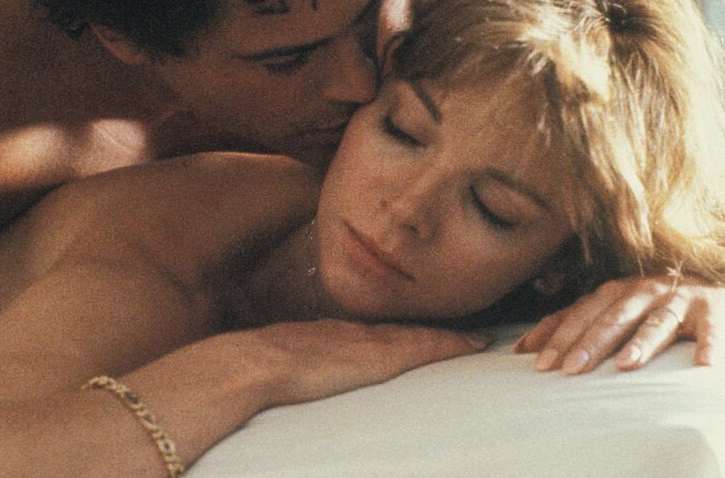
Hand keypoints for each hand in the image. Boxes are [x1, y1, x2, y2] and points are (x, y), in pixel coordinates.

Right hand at [233, 319, 489, 406]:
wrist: (252, 365)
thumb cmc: (250, 375)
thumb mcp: (271, 370)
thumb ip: (282, 375)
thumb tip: (275, 393)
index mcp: (323, 337)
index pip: (368, 335)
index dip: (393, 336)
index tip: (411, 337)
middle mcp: (350, 332)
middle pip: (397, 331)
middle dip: (425, 333)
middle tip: (458, 334)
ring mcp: (368, 342)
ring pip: (418, 335)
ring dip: (445, 337)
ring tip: (474, 339)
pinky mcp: (383, 355)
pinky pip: (427, 345)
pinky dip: (451, 344)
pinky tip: (474, 344)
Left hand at [513, 276, 724, 373]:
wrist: (720, 284)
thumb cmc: (656, 301)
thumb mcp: (613, 306)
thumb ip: (573, 323)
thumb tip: (522, 348)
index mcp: (615, 291)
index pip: (581, 315)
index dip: (560, 337)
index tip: (538, 364)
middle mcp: (643, 291)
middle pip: (613, 318)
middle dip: (591, 343)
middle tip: (571, 369)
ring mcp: (679, 299)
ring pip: (657, 322)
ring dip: (642, 343)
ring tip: (626, 365)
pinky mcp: (714, 311)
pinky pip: (712, 329)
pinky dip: (709, 344)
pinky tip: (704, 363)